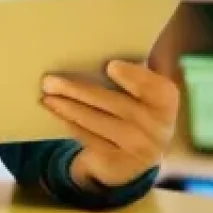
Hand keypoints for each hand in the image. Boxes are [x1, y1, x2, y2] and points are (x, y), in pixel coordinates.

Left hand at [41, 60, 179, 187]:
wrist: (137, 156)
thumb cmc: (133, 107)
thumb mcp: (140, 91)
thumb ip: (131, 72)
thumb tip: (92, 48)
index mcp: (166, 101)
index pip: (153, 87)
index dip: (134, 76)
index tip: (110, 65)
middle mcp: (158, 127)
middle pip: (115, 104)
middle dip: (79, 91)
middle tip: (50, 80)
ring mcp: (140, 149)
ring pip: (98, 123)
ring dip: (68, 107)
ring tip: (47, 96)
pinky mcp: (120, 164)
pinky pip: (91, 140)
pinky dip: (71, 124)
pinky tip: (56, 112)